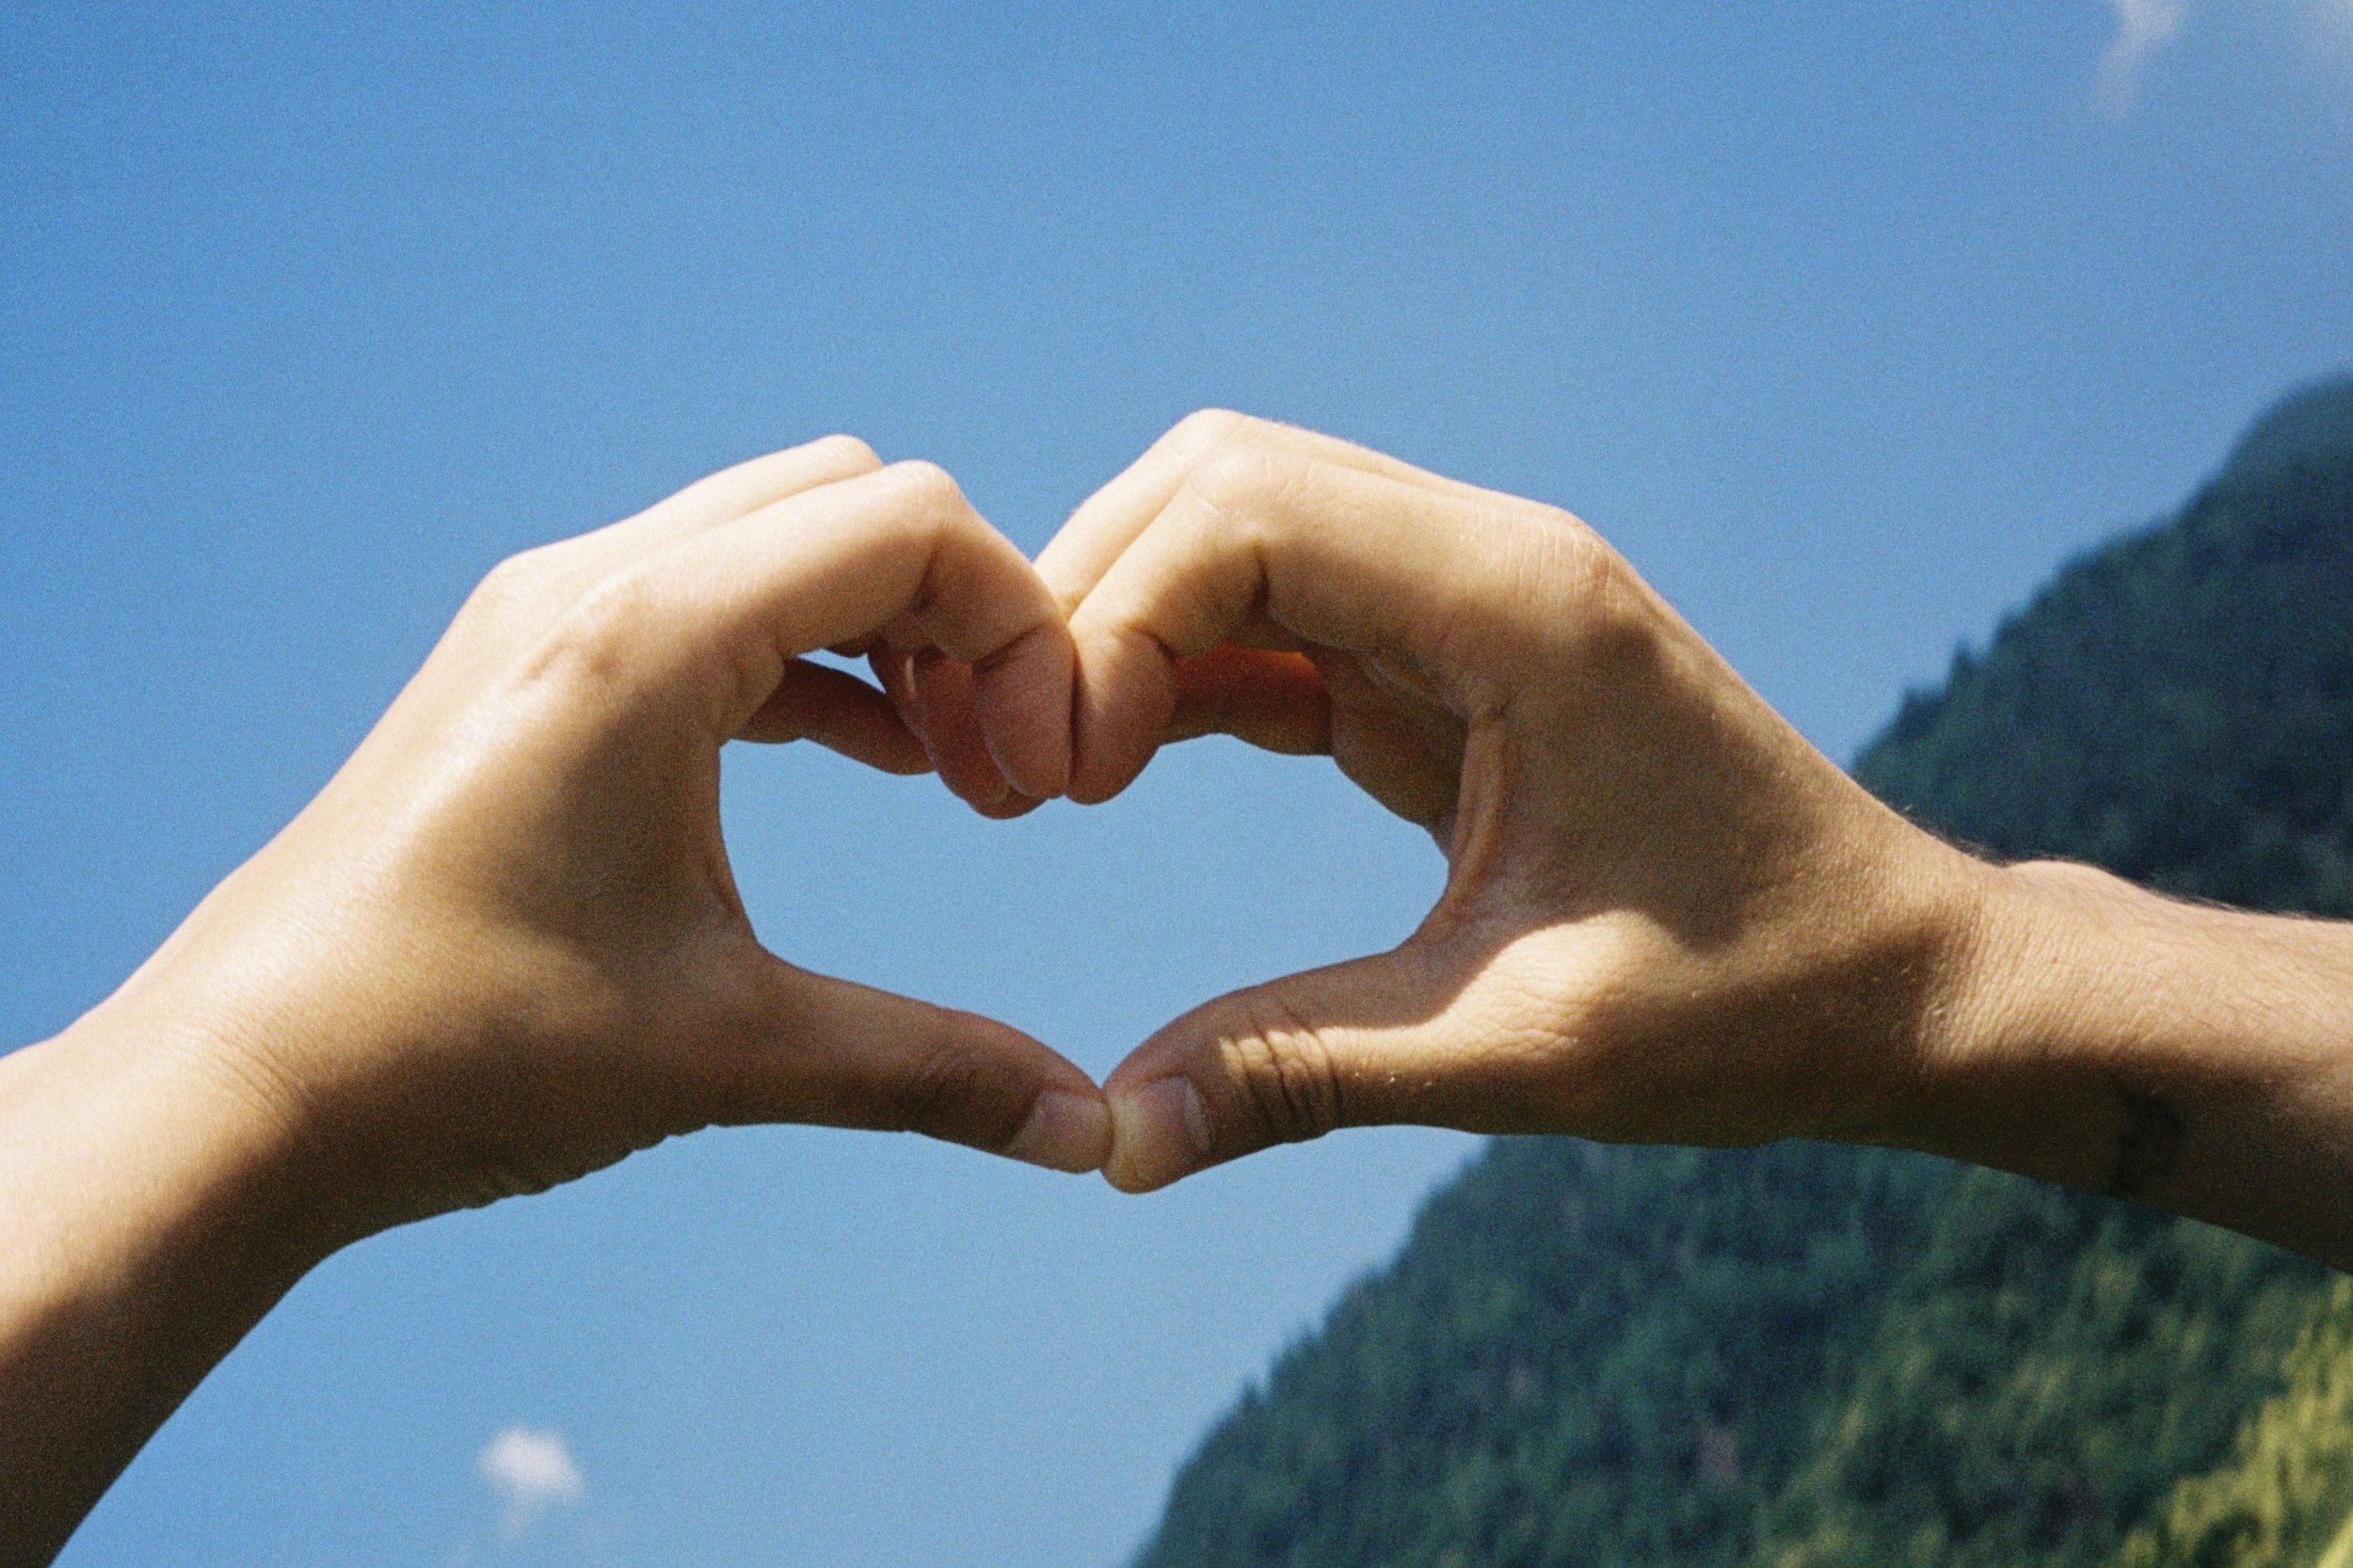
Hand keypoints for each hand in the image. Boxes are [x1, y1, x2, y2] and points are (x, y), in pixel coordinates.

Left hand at [83, 437, 1109, 1236]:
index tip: (1044, 765)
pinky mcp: (523, 667)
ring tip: (947, 767)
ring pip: (773, 536)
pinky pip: (707, 600)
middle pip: (849, 497)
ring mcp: (545, 615)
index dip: (1020, 625)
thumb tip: (1089, 1133)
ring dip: (884, 628)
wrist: (240, 1096)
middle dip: (961, 611)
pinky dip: (807, 656)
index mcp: (649, 636)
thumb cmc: (458, 1053)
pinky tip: (864, 760)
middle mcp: (592, 584)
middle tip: (1000, 762)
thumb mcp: (726, 1053)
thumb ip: (932, 1072)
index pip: (907, 522)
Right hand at [1024, 412, 1991, 1190]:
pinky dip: (1180, 673)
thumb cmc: (1757, 1004)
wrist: (1906, 985)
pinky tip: (1117, 766)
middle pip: (1217, 483)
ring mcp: (1470, 601)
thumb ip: (1304, 1071)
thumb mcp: (1523, 1048)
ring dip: (1122, 628)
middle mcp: (1490, 563)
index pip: (1246, 511)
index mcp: (1521, 607)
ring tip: (1047, 773)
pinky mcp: (1452, 663)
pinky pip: (1279, 620)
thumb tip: (1111, 1142)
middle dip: (1086, 601)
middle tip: (1020, 769)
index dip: (1109, 622)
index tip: (1056, 782)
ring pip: (1234, 535)